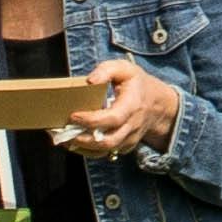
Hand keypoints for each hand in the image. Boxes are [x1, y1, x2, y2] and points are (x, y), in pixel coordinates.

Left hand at [58, 58, 182, 157]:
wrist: (158, 105)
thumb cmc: (137, 84)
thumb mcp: (125, 69)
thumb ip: (107, 70)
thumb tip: (89, 81)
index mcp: (133, 105)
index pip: (113, 118)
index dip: (92, 120)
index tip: (73, 115)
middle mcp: (132, 126)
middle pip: (109, 141)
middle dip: (84, 139)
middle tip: (63, 132)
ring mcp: (129, 139)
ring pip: (105, 150)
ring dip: (82, 147)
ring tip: (63, 139)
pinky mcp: (125, 146)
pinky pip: (105, 153)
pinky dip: (87, 151)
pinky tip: (73, 143)